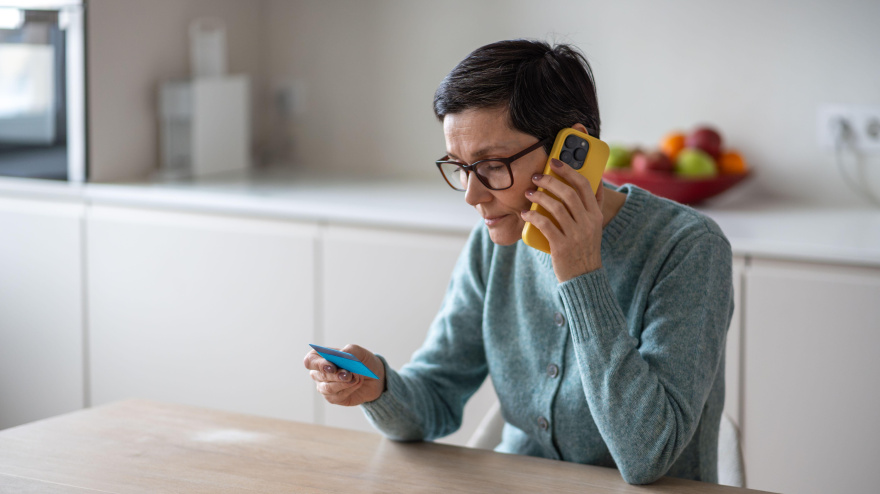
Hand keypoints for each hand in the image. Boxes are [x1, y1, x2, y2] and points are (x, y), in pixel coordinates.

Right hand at [303, 344, 385, 406]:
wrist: (375, 378)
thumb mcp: (360, 352)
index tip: (332, 366)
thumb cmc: (363, 362)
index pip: (310, 361)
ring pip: (327, 388)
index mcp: (321, 357)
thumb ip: (351, 350)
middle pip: (319, 375)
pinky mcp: (333, 398)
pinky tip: (357, 384)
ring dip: (343, 383)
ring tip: (356, 378)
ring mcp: (324, 387)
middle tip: (349, 374)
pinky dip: (349, 389)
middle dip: (335, 375)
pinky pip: (337, 396)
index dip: (319, 364)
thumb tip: (342, 354)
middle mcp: (319, 373)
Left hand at [521, 158, 604, 281]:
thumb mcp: (595, 226)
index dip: (569, 170)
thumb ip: (594, 205)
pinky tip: (525, 213)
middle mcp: (587, 223)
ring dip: (539, 197)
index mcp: (595, 215)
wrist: (584, 277)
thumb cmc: (585, 247)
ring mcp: (575, 235)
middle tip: (536, 177)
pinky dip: (533, 216)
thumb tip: (594, 181)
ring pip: (555, 207)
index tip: (555, 162)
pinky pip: (544, 225)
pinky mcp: (561, 246)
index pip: (585, 185)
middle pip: (568, 194)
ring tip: (528, 193)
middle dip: (549, 181)